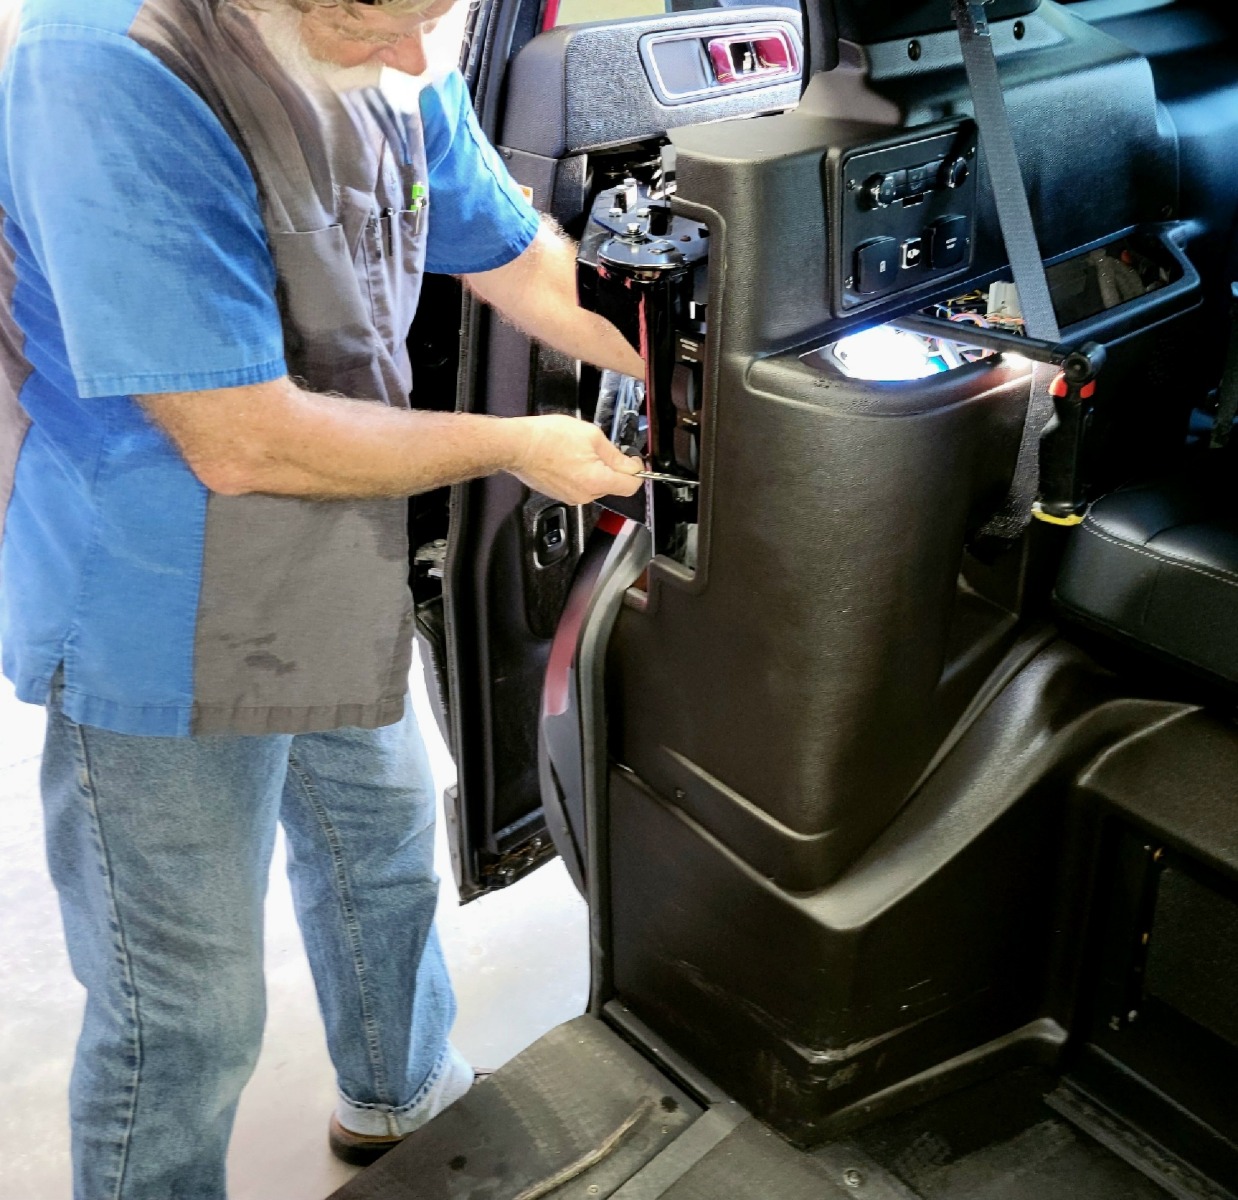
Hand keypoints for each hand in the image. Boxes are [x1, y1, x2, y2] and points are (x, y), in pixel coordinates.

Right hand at [507, 415, 643, 504]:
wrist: (518, 446)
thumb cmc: (548, 438)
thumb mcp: (591, 436)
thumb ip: (615, 454)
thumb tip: (630, 465)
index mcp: (597, 481)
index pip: (631, 486)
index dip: (637, 471)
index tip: (633, 460)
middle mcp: (585, 495)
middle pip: (613, 485)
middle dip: (612, 467)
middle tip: (600, 448)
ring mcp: (572, 497)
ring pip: (596, 485)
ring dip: (595, 470)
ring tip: (579, 451)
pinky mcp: (561, 495)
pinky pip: (580, 486)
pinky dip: (580, 473)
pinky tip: (569, 458)